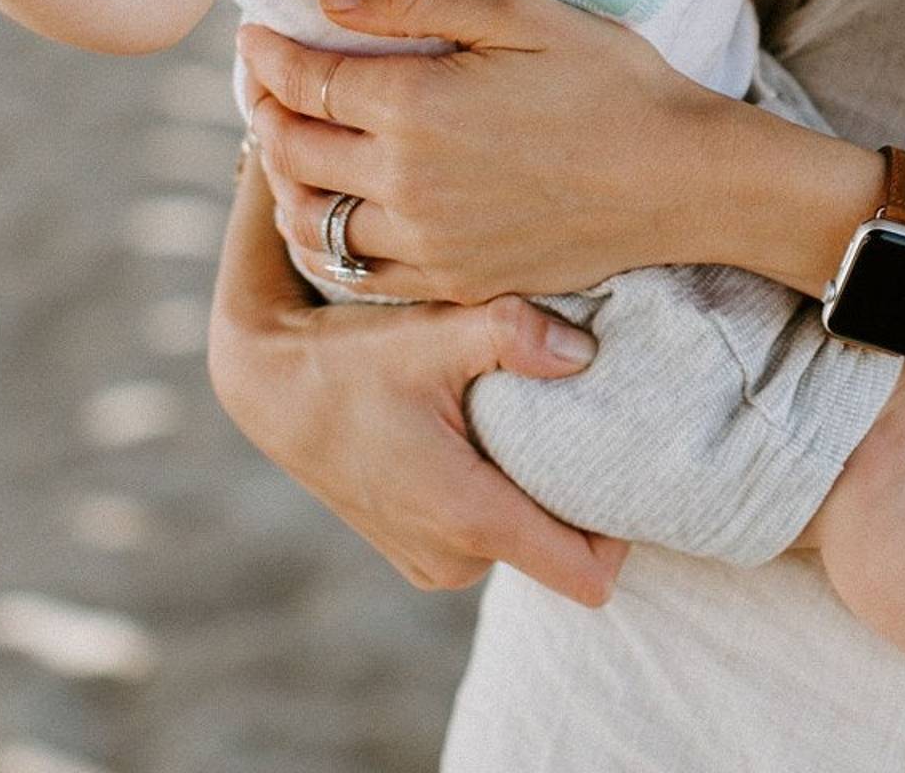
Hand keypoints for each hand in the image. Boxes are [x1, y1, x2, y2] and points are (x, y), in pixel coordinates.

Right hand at [208, 155, 626, 601]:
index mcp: (468, 516)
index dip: (623, 526)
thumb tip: (588, 353)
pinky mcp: (416, 551)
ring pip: (524, 535)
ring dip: (536, 487)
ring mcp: (432, 561)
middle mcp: (453, 557)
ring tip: (539, 418)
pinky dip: (501, 490)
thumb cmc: (351, 354)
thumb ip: (512, 334)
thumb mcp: (432, 331)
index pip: (586, 572)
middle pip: (561, 545)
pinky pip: (489, 532)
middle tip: (593, 419)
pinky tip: (494, 432)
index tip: (633, 466)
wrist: (271, 383)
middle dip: (581, 490)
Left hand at [237, 0, 727, 304]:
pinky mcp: (453, 282)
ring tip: (287, 146)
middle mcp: (406, 183)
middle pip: (292, 151)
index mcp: (416, 107)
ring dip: (282, 182)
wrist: (680, 180)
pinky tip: (335, 211)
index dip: (269, 56)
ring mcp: (427, 243)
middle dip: (264, 111)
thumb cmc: (611, 82)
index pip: (305, 82)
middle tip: (262, 84)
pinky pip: (357, 273)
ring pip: (311, 222)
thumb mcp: (523, 14)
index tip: (255, 35)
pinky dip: (326, 240)